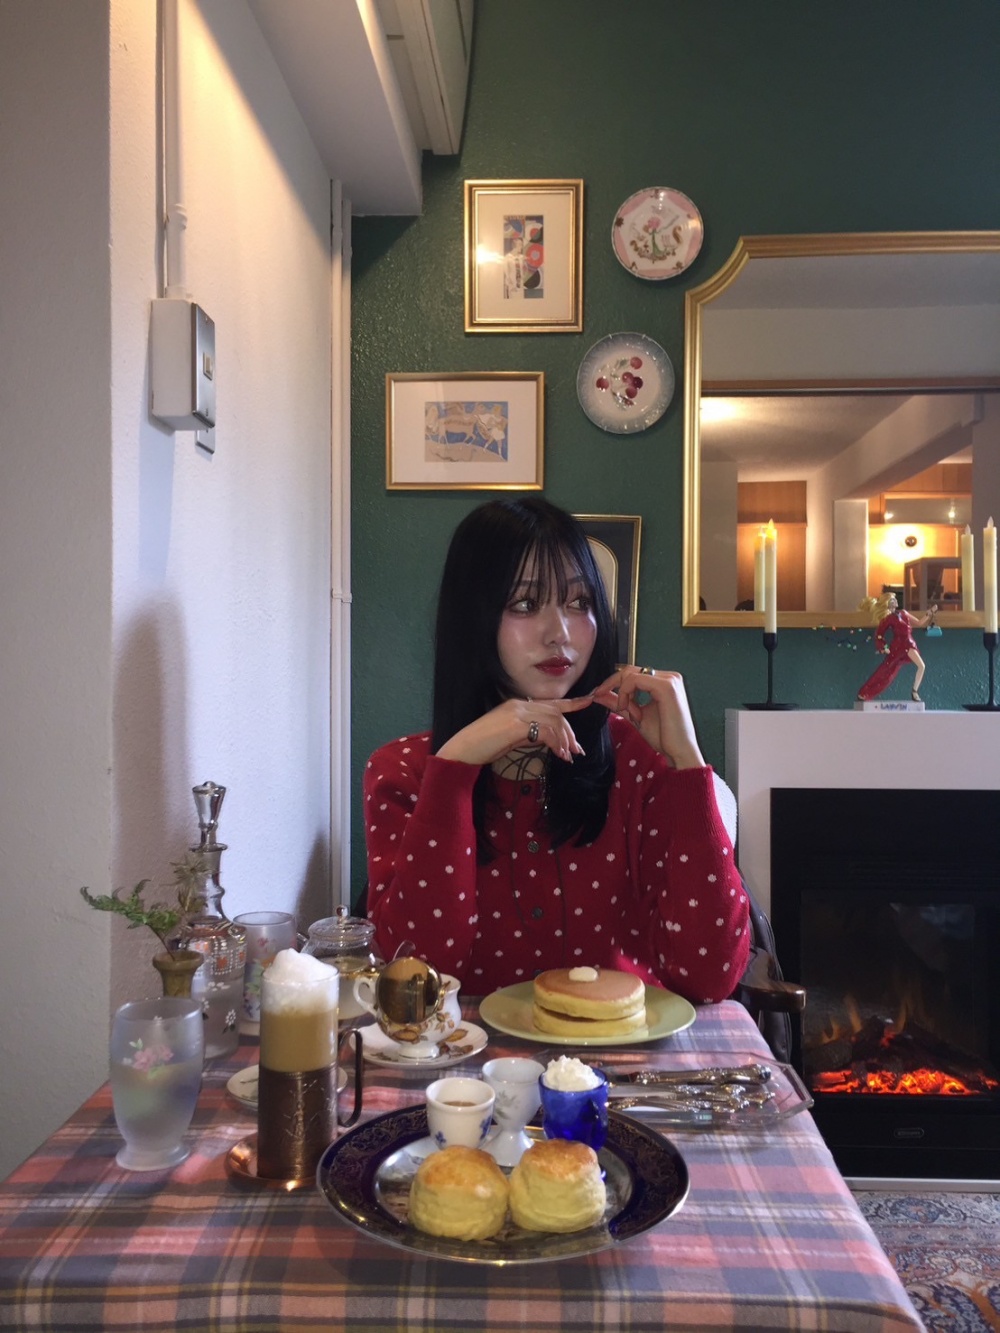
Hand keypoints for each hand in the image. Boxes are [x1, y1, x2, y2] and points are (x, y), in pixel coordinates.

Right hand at [435, 695, 592, 766]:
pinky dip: (555, 743)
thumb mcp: (511, 737)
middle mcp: (519, 705)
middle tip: (576, 750)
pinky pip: (545, 731)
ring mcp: (517, 713)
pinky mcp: (516, 725)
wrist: (463, 750)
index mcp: (518, 705)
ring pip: (553, 721)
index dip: (571, 703)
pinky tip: (557, 755)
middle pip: (555, 712)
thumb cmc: (483, 746)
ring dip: (564, 740)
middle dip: (569, 732)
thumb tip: (548, 739)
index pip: (550, 702)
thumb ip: (529, 733)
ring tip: (567, 756)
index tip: (589, 701)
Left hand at [590, 667, 704, 768]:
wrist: (679, 752)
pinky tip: (632, 712)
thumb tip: (598, 694)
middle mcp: (669, 677)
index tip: (599, 695)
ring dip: (623, 694)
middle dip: (613, 686)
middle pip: (630, 670)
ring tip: (631, 714)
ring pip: (630, 674)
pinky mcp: (666, 686)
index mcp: (664, 682)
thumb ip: (618, 703)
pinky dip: (626, 695)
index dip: (613, 682)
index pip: (632, 673)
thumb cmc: (663, 737)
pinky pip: (634, 681)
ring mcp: (669, 680)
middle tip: (610, 704)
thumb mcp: (635, 715)